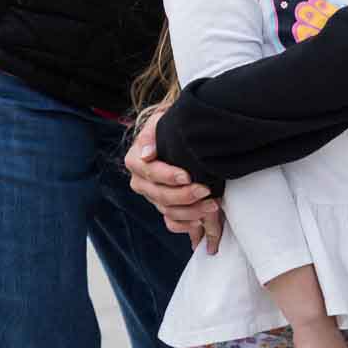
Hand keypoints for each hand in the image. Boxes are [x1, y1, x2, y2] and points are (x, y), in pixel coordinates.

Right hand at [123, 106, 222, 251]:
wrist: (175, 137)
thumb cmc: (168, 127)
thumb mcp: (159, 122)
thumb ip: (152, 134)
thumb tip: (146, 154)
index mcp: (135, 160)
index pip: (150, 172)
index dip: (168, 176)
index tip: (188, 175)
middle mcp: (140, 182)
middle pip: (160, 195)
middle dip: (185, 195)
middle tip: (206, 190)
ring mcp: (152, 197)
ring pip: (168, 211)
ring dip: (191, 211)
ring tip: (212, 204)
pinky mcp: (163, 207)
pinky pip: (171, 223)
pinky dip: (185, 225)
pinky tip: (200, 221)